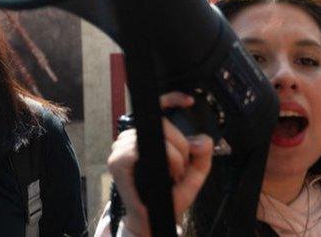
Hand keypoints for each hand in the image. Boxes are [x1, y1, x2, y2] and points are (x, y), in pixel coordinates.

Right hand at [108, 92, 214, 235]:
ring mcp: (121, 148)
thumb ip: (203, 156)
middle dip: (181, 144)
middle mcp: (132, 138)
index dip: (171, 99)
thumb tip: (203, 139)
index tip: (189, 101)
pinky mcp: (117, 162)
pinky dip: (158, 160)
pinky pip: (136, 150)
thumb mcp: (193, 175)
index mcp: (147, 137)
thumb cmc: (168, 196)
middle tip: (184, 166)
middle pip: (161, 124)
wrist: (154, 220)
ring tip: (174, 174)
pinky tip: (164, 173)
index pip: (156, 109)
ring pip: (153, 137)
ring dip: (172, 156)